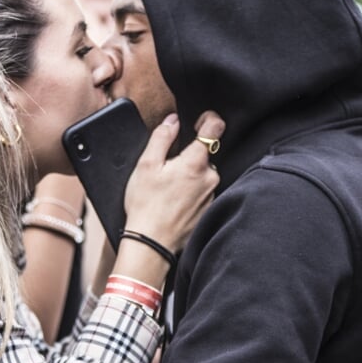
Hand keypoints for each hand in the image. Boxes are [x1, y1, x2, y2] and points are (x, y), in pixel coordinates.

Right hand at [122, 111, 224, 252]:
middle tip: (167, 168)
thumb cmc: (146, 205)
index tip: (200, 121)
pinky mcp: (209, 209)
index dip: (208, 119)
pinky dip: (191, 192)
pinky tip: (173, 202)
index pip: (215, 127)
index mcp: (195, 162)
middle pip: (205, 154)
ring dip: (190, 176)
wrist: (151, 243)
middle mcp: (210, 177)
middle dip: (189, 156)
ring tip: (167, 189)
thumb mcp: (146, 165)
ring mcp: (212, 195)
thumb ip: (162, 137)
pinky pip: (202, 192)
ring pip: (203, 174)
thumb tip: (172, 121)